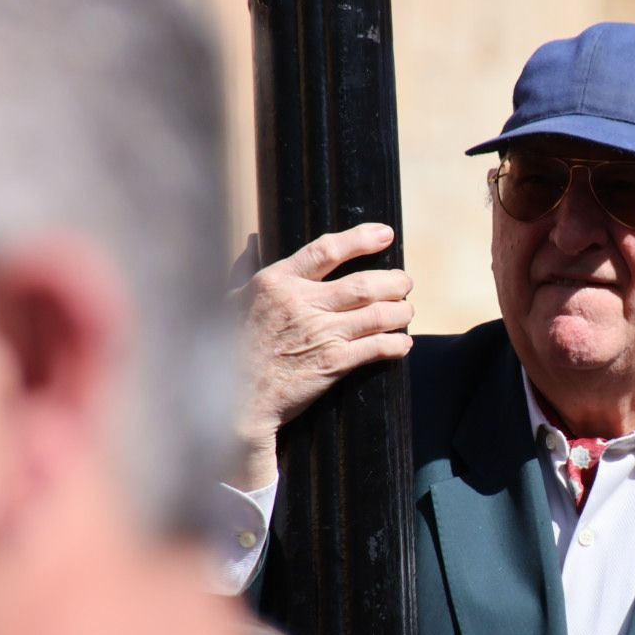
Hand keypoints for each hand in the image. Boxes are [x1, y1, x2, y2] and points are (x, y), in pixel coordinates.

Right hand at [232, 224, 413, 484]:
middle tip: (405, 282)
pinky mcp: (333, 363)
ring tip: (407, 311)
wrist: (233, 400)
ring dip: (400, 312)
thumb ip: (245, 270)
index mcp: (277, 282)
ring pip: (377, 314)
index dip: (361, 239)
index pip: (327, 250)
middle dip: (394, 282)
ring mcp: (320, 333)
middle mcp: (302, 303)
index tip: (385, 234)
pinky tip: (402, 344)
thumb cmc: (228, 350)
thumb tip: (253, 240)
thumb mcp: (229, 302)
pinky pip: (376, 347)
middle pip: (364, 284)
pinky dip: (396, 344)